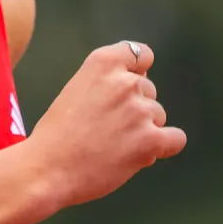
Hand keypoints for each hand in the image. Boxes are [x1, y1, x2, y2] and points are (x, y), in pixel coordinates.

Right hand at [25, 41, 186, 207]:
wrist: (46, 169)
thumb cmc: (57, 134)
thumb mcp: (77, 90)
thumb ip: (108, 82)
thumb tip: (143, 81)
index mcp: (102, 63)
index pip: (141, 54)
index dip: (137, 71)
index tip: (125, 90)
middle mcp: (124, 81)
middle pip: (149, 91)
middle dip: (135, 109)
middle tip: (106, 130)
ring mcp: (139, 110)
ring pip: (158, 116)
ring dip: (143, 131)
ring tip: (112, 147)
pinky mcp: (150, 140)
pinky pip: (175, 139)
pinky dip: (163, 148)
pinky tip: (141, 157)